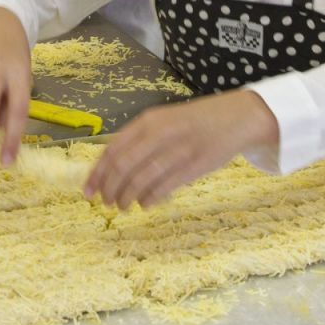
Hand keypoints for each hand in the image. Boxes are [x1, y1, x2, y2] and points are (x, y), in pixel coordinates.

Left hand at [84, 90, 278, 209]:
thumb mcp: (163, 121)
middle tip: (106, 203)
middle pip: (122, 167)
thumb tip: (110, 169)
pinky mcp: (194, 165)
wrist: (236, 118)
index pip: (112, 149)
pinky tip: (146, 204)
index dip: (97, 173)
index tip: (88, 191)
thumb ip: (140, 140)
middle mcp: (159, 133)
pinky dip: (149, 199)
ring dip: (127, 198)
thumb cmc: (194, 122)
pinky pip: (164, 187)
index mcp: (148, 121)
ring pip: (141, 180)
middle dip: (110, 189)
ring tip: (123, 206)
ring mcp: (178, 149)